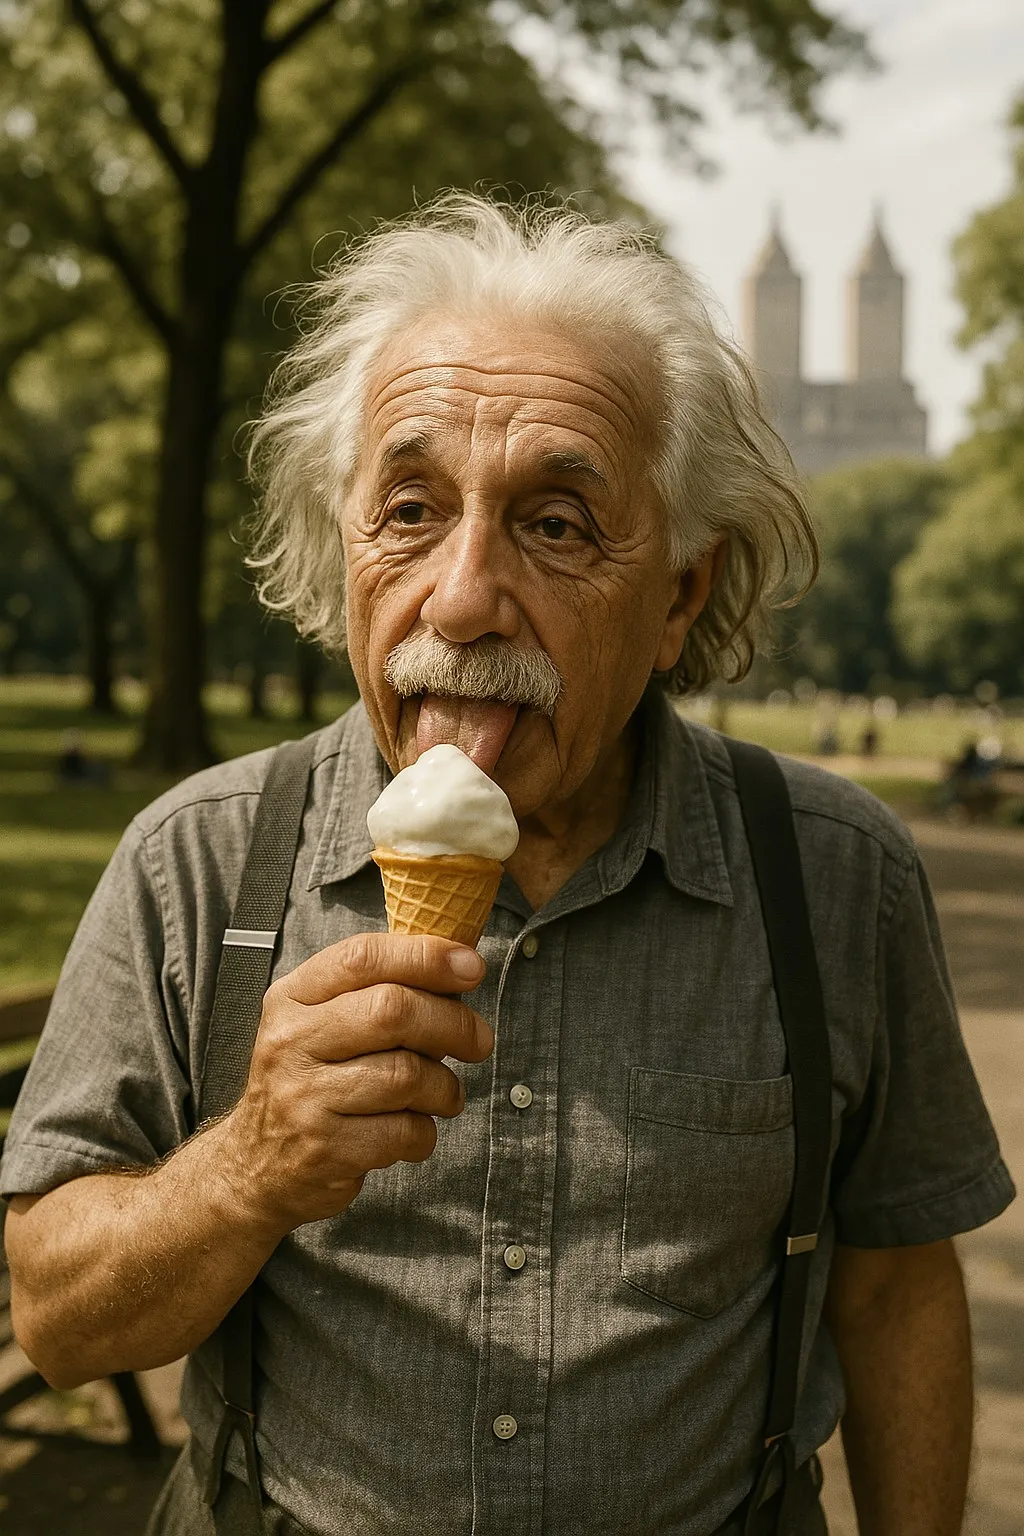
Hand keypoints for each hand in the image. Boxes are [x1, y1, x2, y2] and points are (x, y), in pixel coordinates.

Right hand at [219, 933, 491, 1234]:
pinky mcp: (324, 1149)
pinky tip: (413, 1130)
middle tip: (478, 1040)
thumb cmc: (309, 1082)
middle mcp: (290, 1042)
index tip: (471, 966)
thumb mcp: (320, 1023)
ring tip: (445, 1094)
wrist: (252, 1166)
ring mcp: (303, 1098)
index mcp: (291, 998)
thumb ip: (375, 991)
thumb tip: (459, 967)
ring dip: (444, 1086)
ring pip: (406, 1075)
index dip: (425, 956)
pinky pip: (403, 1132)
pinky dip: (424, 1132)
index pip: (361, 957)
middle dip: (452, 1023)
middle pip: (391, 1011)